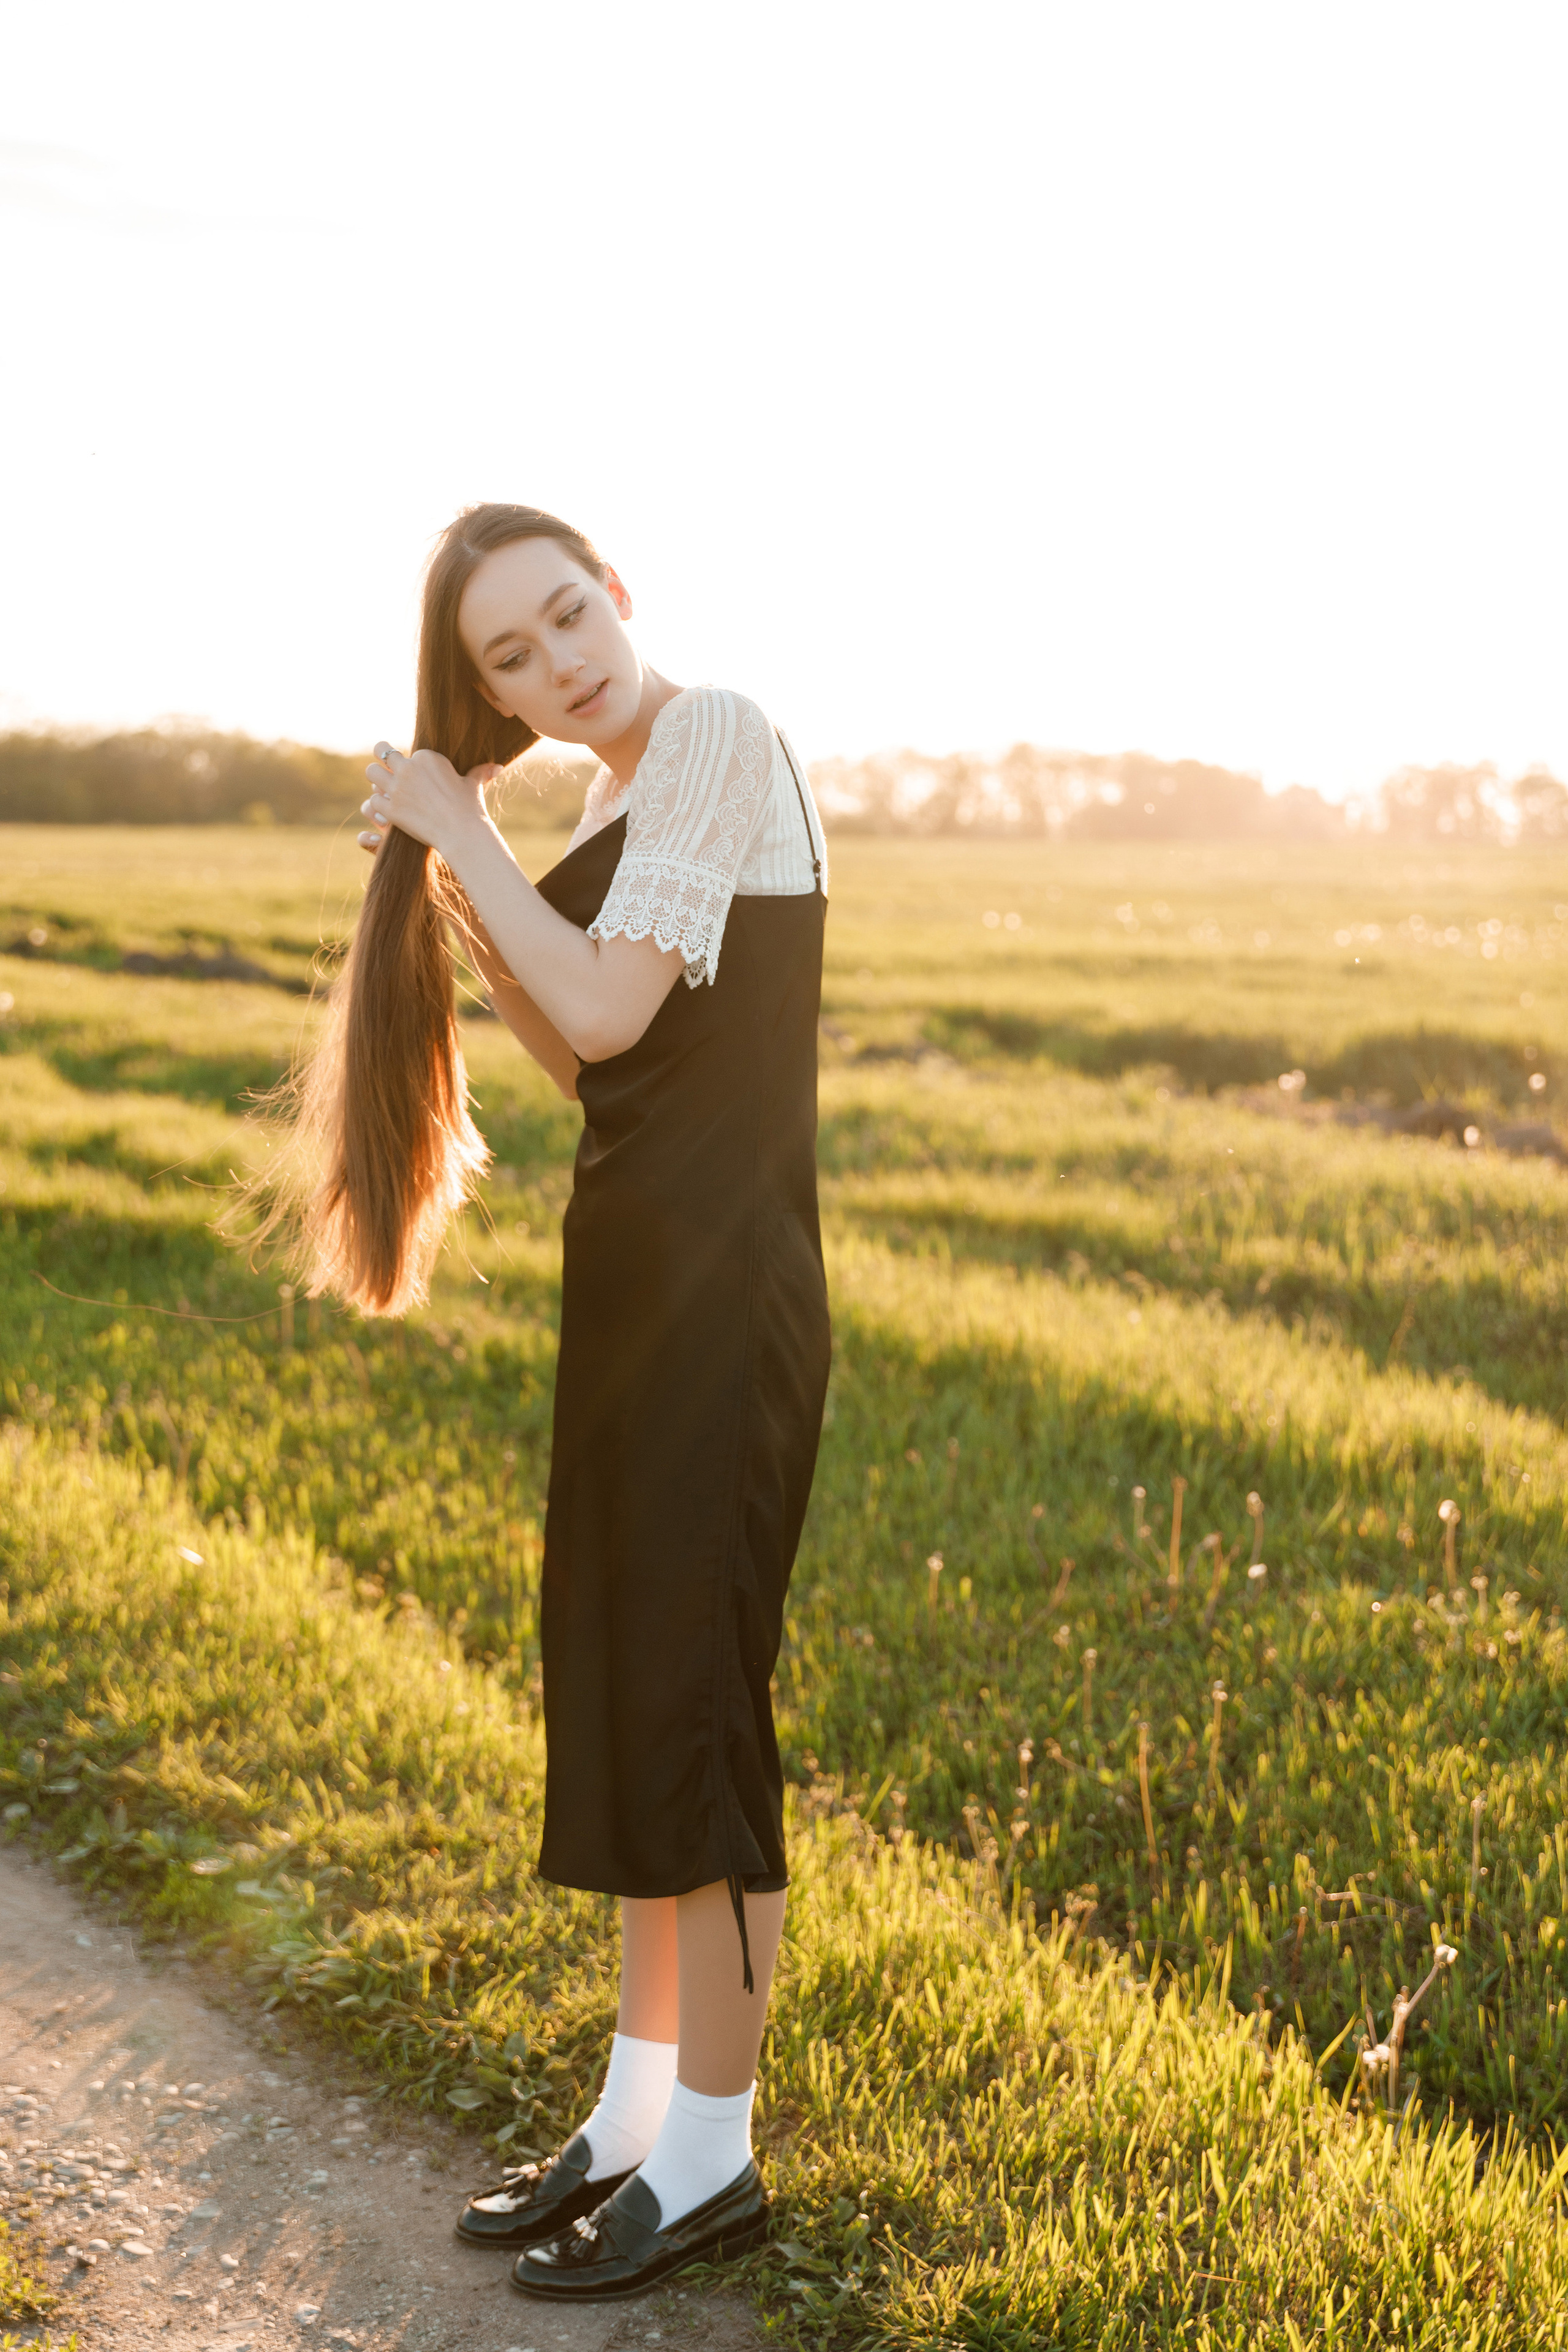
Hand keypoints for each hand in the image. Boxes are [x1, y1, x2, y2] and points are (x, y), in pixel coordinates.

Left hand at [358, 747, 501, 857]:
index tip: (416, 779)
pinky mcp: (389, 808)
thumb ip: (480, 772)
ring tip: (385, 791)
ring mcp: (397, 787)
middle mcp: (408, 767)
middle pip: (381, 751)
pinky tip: (389, 813)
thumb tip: (497, 767)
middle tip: (387, 772)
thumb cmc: (470, 808)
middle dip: (383, 761)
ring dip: (376, 781)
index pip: (408, 753)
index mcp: (427, 756)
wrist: (462, 833)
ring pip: (370, 771)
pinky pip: (372, 800)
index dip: (409, 765)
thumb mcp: (474, 785)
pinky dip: (379, 806)